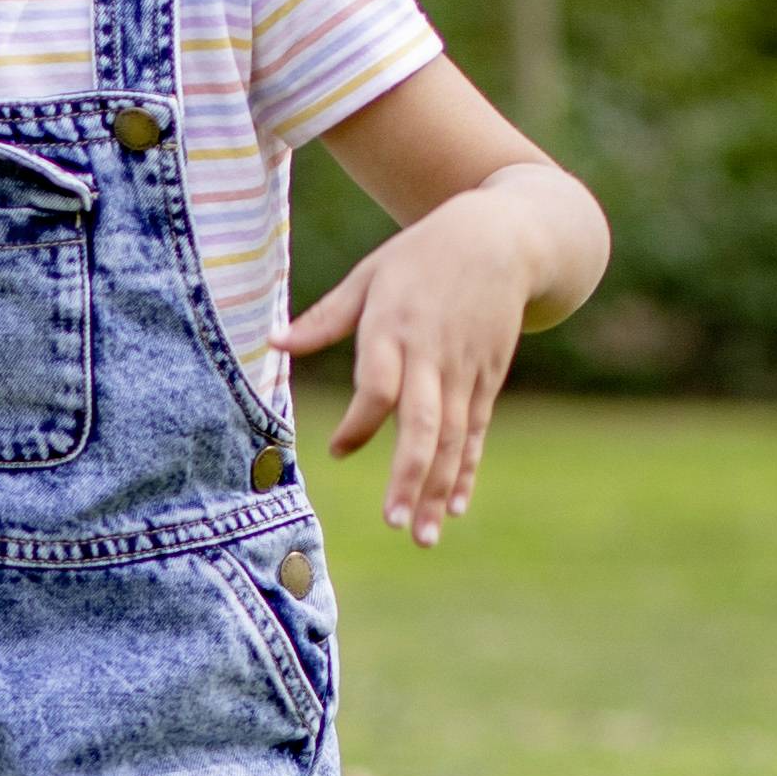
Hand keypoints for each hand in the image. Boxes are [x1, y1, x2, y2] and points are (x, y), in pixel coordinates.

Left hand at [284, 180, 538, 544]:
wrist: (503, 239)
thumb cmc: (422, 256)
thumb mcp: (370, 276)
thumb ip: (325, 319)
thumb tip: (273, 343)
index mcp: (395, 327)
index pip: (379, 387)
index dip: (360, 424)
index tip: (337, 452)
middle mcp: (433, 355)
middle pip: (424, 423)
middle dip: (409, 475)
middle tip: (392, 522)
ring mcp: (465, 372)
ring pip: (452, 440)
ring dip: (437, 489)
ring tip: (421, 536)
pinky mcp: (486, 381)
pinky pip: (473, 434)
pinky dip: (464, 472)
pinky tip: (453, 508)